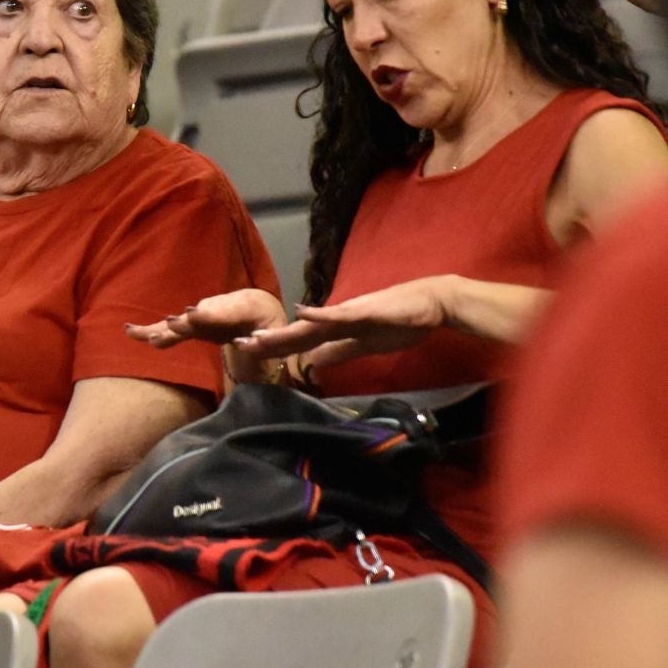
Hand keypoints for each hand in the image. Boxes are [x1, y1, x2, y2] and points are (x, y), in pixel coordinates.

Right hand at [125, 288, 286, 348]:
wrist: (256, 305)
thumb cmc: (270, 321)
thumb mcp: (279, 332)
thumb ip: (265, 341)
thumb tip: (248, 345)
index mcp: (242, 307)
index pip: (222, 312)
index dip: (207, 315)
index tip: (191, 315)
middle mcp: (216, 308)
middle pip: (196, 317)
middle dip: (182, 322)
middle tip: (169, 325)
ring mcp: (201, 315)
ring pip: (179, 323)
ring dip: (162, 329)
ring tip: (143, 335)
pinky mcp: (191, 325)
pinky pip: (170, 328)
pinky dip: (151, 330)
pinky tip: (130, 332)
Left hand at [236, 276, 454, 371]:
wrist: (430, 303)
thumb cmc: (399, 322)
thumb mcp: (364, 345)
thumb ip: (339, 352)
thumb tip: (314, 364)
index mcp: (335, 329)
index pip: (298, 341)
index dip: (272, 347)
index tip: (245, 352)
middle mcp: (336, 318)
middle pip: (297, 333)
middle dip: (268, 341)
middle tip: (236, 346)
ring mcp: (349, 313)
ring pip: (310, 325)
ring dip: (284, 331)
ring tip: (258, 337)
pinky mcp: (366, 311)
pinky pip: (339, 314)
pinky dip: (320, 314)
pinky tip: (301, 312)